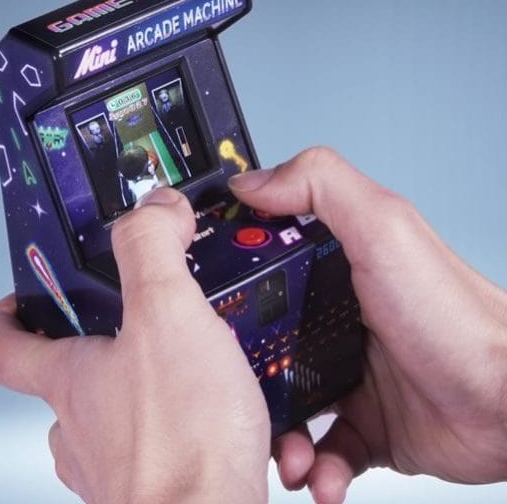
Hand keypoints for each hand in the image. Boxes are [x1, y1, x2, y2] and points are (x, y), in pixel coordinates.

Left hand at [0, 189, 270, 503]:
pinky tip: (221, 417)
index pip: (5, 347)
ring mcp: (117, 464)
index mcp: (71, 380)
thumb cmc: (181, 446)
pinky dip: (184, 429)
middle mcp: (83, 427)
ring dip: (145, 390)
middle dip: (98, 347)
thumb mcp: (167, 315)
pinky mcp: (160, 487)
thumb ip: (151, 249)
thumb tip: (152, 209)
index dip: (4, 319)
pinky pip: (161, 449)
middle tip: (137, 321)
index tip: (17, 299)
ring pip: (114, 418)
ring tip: (192, 367)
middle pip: (65, 381)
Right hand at [229, 147, 506, 502]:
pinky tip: (321, 476)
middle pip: (262, 347)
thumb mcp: (385, 231)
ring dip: (276, 438)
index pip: (262, 269)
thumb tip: (252, 179)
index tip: (197, 302)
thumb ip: (321, 188)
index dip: (227, 285)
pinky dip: (315, 471)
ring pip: (284, 409)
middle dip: (241, 378)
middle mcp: (337, 322)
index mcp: (335, 271)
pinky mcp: (366, 426)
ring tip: (286, 454)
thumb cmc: (457, 321)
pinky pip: (322, 452)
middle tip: (231, 395)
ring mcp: (350, 376)